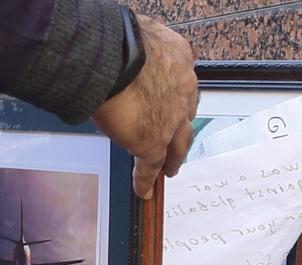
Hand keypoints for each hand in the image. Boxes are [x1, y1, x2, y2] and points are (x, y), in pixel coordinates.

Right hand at [92, 15, 197, 198]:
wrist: (114, 59)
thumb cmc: (120, 42)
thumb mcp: (141, 36)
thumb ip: (143, 49)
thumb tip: (129, 53)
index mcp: (179, 60)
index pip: (182, 84)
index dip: (177, 98)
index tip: (173, 104)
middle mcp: (182, 91)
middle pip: (187, 118)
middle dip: (183, 131)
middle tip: (179, 144)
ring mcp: (170, 120)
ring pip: (178, 145)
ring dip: (174, 158)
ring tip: (170, 170)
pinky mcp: (153, 142)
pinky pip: (151, 166)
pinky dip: (146, 180)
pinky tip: (144, 191)